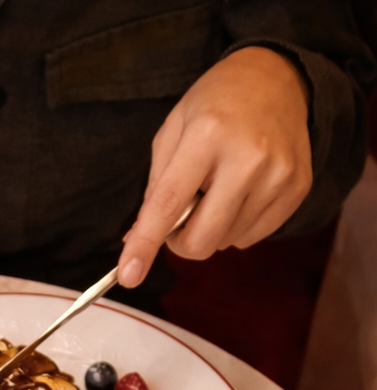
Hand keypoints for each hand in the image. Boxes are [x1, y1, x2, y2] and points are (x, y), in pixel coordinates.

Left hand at [118, 47, 311, 286]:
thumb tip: (136, 241)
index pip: (170, 204)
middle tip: (183, 214)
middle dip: (182, 241)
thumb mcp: (174, 131)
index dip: (146, 244)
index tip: (128, 275)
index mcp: (207, 134)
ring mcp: (278, 174)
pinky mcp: (297, 188)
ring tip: (220, 186)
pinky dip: (237, 225)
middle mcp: (248, 156)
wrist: (278, 77)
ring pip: (226, 243)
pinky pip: (252, 237)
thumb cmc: (217, 104)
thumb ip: (155, 188)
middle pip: (202, 240)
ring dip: (213, 227)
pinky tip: (243, 191)